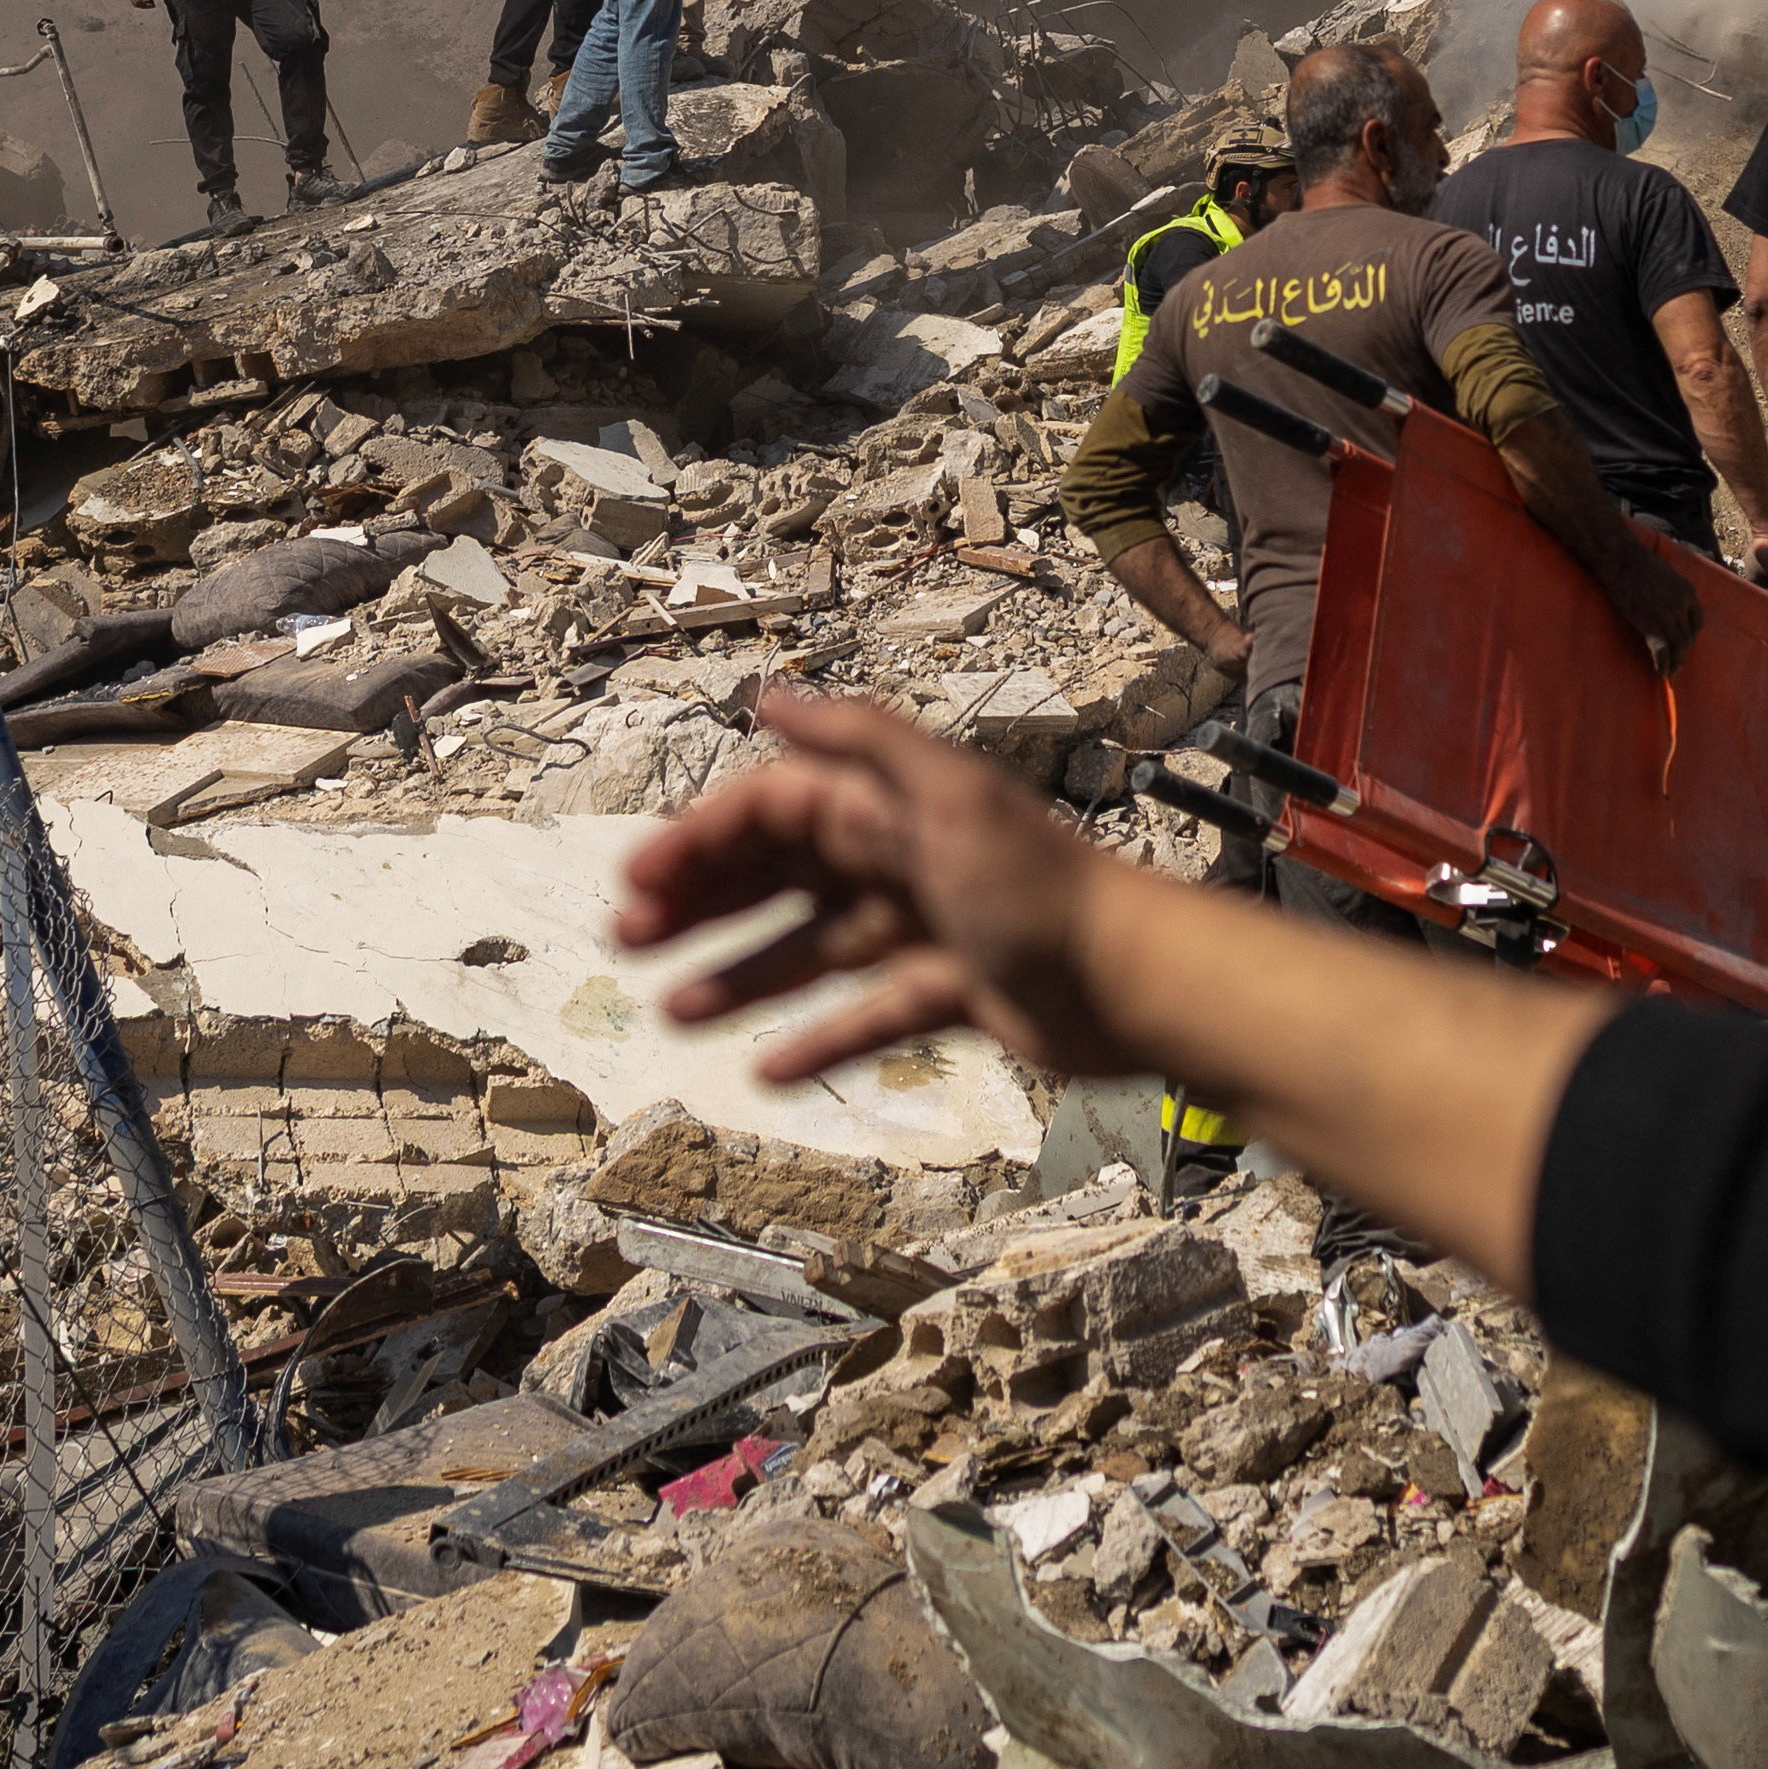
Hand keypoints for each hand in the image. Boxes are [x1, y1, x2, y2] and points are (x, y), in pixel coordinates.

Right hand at [618, 684, 1148, 1084]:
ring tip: (675, 1014)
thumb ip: (865, 742)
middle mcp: (901, 858)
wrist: (1138, 981)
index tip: (639, 882)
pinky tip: (767, 1073)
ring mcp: (926, 928)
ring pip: (811, 952)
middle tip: (629, 945)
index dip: (700, 841)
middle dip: (703, 906)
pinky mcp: (954, 993)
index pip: (771, 810)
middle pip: (779, 877)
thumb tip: (774, 695)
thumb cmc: (1046, 887)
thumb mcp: (952, 796)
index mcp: (892, 806)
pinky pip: (868, 1017)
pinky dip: (819, 1042)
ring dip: (740, 978)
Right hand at [1610, 541, 1704, 681]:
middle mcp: (1683, 605)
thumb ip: (1675, 590)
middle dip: (1683, 651)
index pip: (1698, 621)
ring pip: (1678, 646)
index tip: (1685, 643)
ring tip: (1671, 672)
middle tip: (1678, 663)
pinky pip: (1662, 650)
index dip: (1692, 635)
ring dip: (1676, 662)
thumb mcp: (1668, 573)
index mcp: (1689, 592)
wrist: (1621, 561)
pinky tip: (1661, 672)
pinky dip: (1663, 664)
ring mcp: (1668, 616)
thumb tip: (1673, 603)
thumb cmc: (1639, 563)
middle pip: (1688, 636)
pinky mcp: (1651, 625)